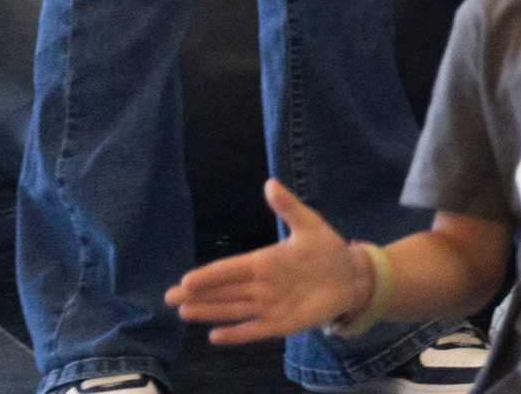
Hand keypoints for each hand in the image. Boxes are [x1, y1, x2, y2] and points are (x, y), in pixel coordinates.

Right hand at [167, 179, 371, 344]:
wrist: (351, 277)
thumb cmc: (327, 250)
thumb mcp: (310, 225)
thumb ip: (289, 207)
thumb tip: (270, 182)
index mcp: (264, 261)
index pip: (230, 268)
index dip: (209, 274)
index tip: (186, 279)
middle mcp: (260, 285)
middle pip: (223, 291)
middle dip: (197, 294)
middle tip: (170, 298)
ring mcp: (268, 305)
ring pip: (233, 309)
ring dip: (209, 311)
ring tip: (184, 313)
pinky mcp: (280, 324)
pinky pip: (254, 330)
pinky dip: (237, 334)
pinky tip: (215, 337)